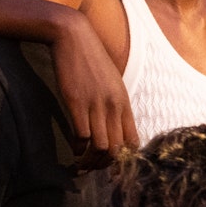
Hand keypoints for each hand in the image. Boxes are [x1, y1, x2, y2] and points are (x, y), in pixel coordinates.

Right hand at [52, 11, 136, 158]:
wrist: (73, 36)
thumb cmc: (90, 60)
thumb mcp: (111, 82)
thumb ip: (114, 103)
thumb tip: (113, 125)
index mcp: (124, 103)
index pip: (132, 141)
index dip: (124, 159)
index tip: (113, 167)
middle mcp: (114, 106)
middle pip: (116, 148)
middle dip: (105, 165)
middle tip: (93, 170)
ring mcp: (96, 104)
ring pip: (100, 146)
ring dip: (91, 161)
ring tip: (81, 166)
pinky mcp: (76, 101)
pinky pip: (82, 135)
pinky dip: (78, 148)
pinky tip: (74, 150)